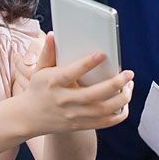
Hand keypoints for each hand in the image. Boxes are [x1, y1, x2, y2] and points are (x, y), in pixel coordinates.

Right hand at [15, 32, 133, 134]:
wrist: (29, 118)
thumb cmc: (38, 89)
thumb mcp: (39, 70)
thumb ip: (48, 52)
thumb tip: (53, 34)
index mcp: (53, 83)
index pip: (71, 73)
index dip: (87, 63)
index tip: (102, 54)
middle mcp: (64, 100)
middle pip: (93, 95)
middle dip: (115, 83)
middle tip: (129, 73)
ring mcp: (73, 115)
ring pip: (103, 110)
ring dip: (121, 98)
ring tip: (129, 85)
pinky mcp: (80, 125)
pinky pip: (105, 122)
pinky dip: (119, 114)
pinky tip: (125, 102)